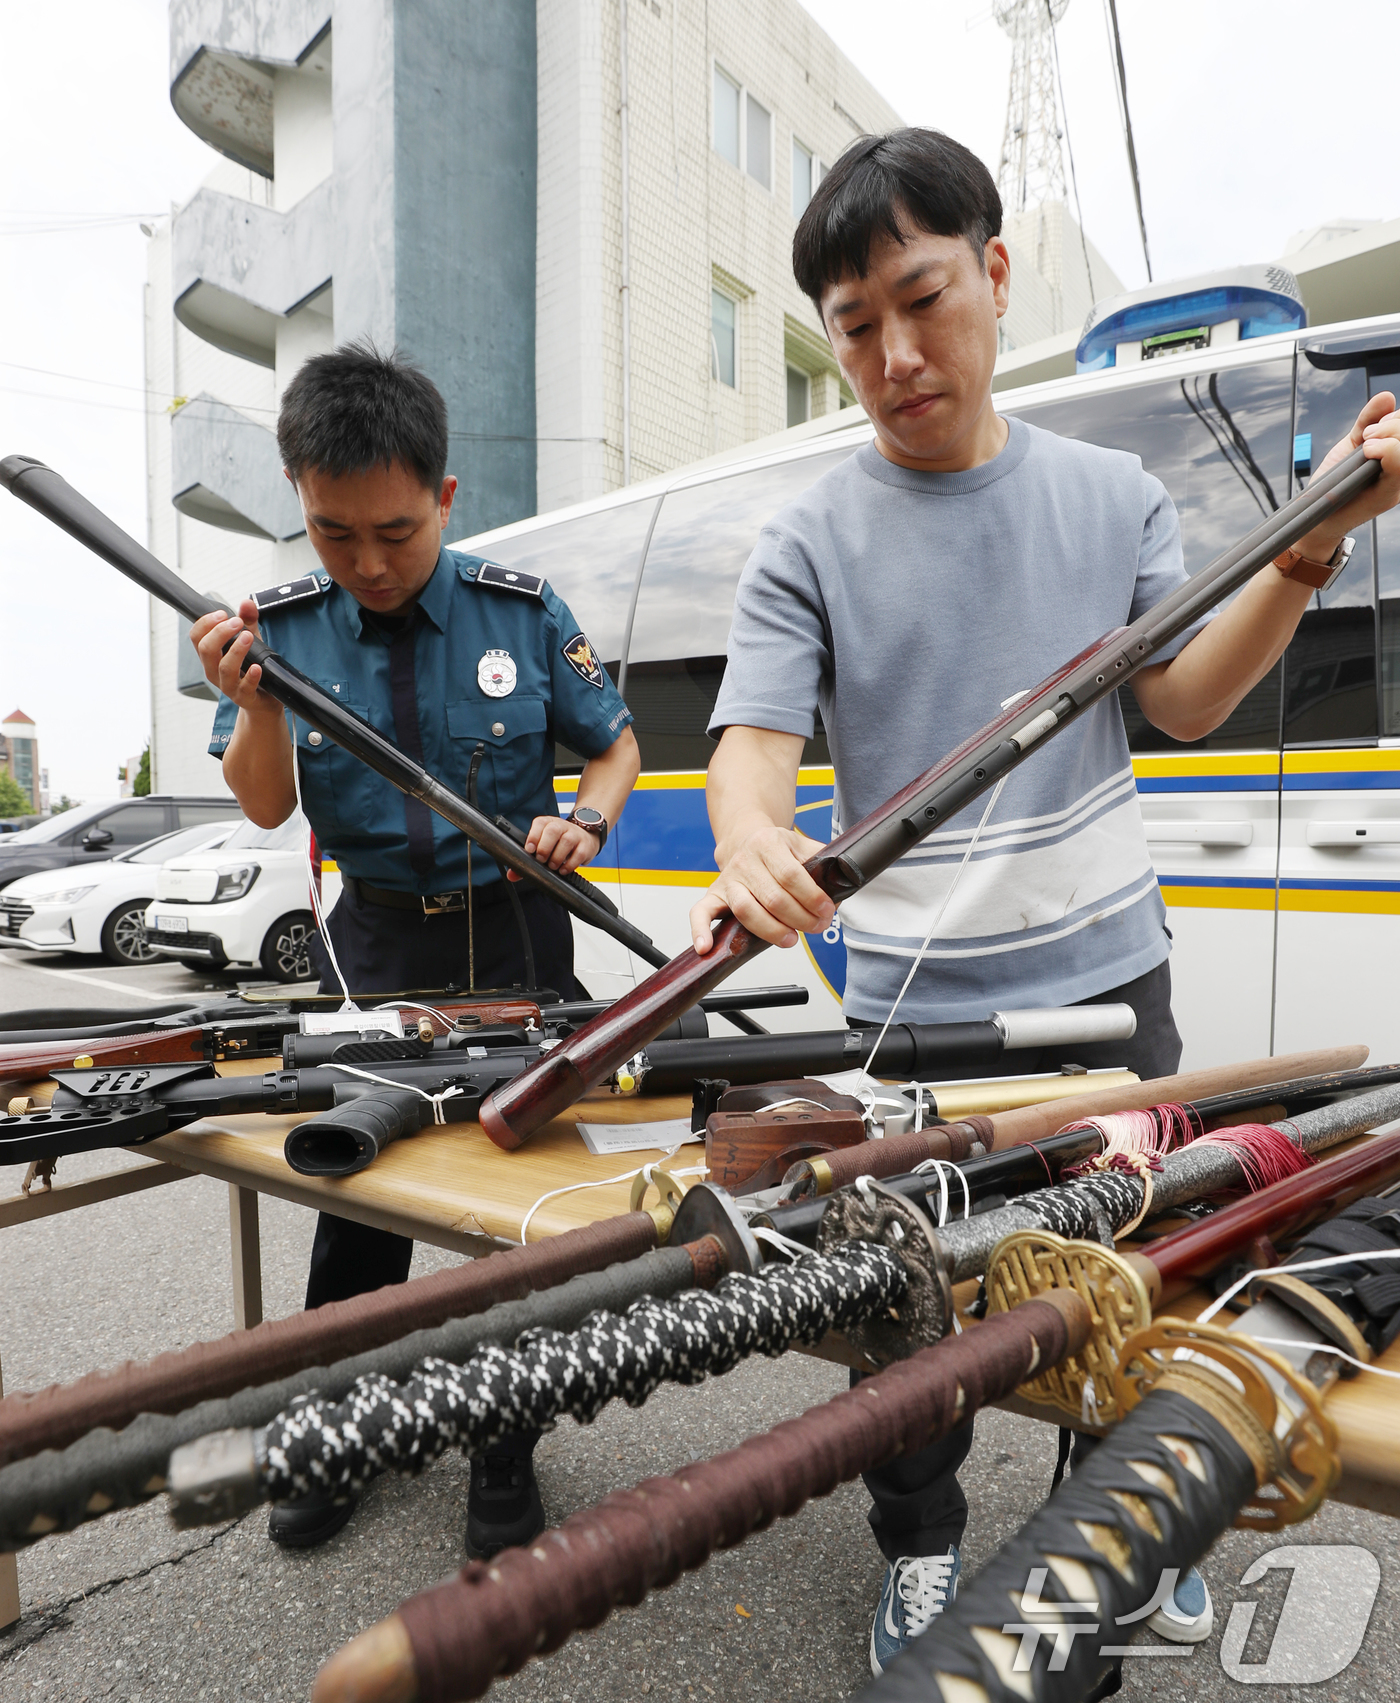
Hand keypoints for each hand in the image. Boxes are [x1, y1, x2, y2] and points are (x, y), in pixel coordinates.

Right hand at [190, 599, 279, 717]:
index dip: (205, 623)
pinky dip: (251, 676)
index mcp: (210, 655)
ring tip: (247, 636)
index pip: (196, 637)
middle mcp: (214, 670)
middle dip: (220, 633)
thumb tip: (246, 603)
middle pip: (206, 650)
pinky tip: (257, 667)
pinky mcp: (244, 697)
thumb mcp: (250, 640)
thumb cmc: (251, 666)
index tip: (222, 613)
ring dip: (236, 650)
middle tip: (236, 622)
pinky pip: (244, 687)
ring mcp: (228, 686)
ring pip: (224, 668)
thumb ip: (248, 620)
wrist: (263, 700)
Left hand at [506, 815, 599, 878]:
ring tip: (552, 866)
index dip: (533, 836)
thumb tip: (512, 874)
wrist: (585, 837)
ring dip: (557, 857)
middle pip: (553, 830)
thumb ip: (526, 860)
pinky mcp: (585, 845)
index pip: (539, 823)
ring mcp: (575, 834)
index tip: (529, 850)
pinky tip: (563, 869)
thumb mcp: (543, 846)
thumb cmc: (559, 842)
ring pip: (566, 841)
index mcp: (547, 823)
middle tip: (541, 860)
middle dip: (544, 847)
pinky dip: (570, 864)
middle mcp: (561, 826)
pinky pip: (579, 853)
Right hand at [687, 824, 833, 953]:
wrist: (746, 837)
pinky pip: (700, 912)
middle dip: (800, 918)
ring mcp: (728, 878)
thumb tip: (844, 882)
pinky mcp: (714, 894)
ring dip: (770, 929)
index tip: (826, 911)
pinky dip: (700, 930)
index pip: (792, 875)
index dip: (812, 898)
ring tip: (790, 939)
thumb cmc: (777, 848)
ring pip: (745, 909)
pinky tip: (706, 947)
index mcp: (769, 843)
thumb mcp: (802, 845)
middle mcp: (745, 860)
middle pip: (773, 897)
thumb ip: (823, 861)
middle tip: (816, 927)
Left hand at [1294, 392, 1399, 558]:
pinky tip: (1367, 450)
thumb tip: (1386, 397)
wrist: (1316, 515)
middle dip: (1392, 424)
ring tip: (1366, 443)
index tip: (1373, 426)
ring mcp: (1398, 485)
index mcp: (1398, 458)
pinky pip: (1399, 469)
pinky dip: (1386, 451)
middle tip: (1368, 435)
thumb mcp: (1352, 443)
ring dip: (1389, 435)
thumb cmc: (1335, 482)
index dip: (1397, 418)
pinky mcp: (1388, 496)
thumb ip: (1368, 421)